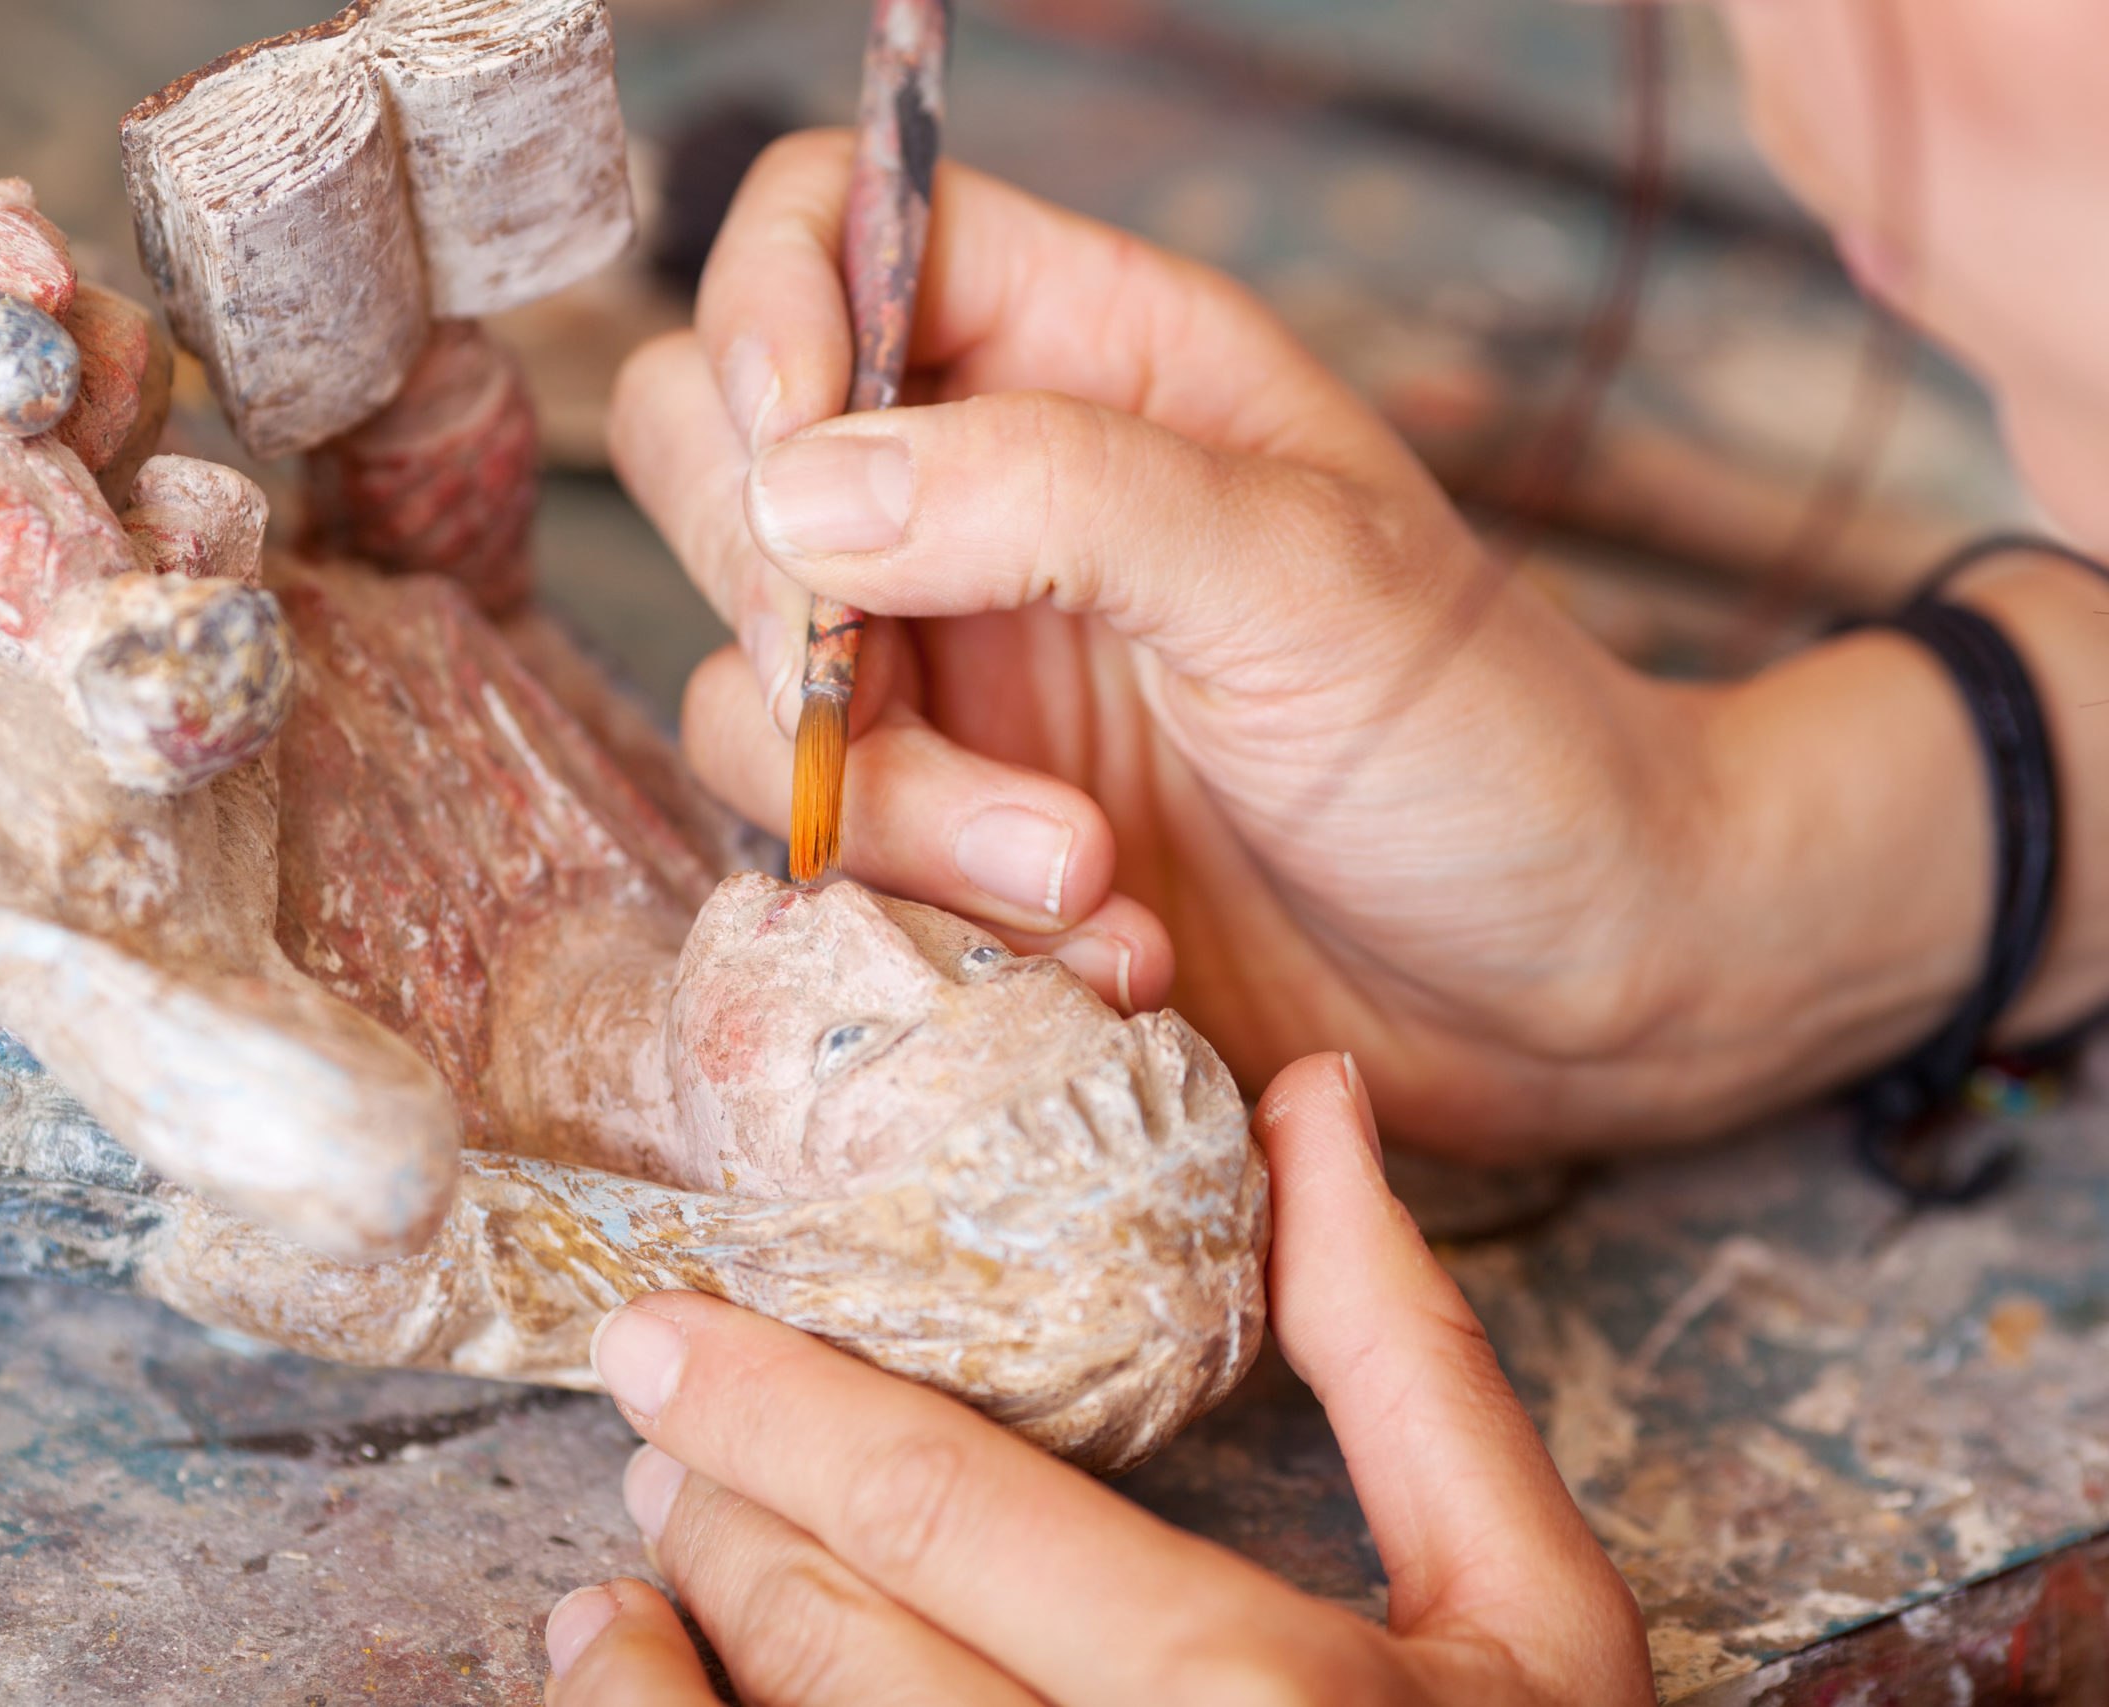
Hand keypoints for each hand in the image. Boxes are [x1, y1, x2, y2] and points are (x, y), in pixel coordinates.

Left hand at [538, 1053, 1654, 1705]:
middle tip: (661, 1430)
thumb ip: (1407, 1363)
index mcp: (1263, 1705)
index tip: (661, 1332)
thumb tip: (1312, 1100)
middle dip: (722, 1515)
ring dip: (669, 1660)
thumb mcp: (1532, 1603)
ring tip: (642, 1570)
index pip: (944, 1514)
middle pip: (837, 1644)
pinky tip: (650, 1691)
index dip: (771, 1408)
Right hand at [610, 132, 2013, 1153]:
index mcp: (1082, 357)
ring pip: (748, 692)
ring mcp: (950, 677)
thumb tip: (793, 487)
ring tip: (1084, 877)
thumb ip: (1047, 493)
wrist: (1564, 985)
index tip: (791, 458)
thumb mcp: (1295, 574)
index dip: (768, 311)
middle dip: (774, 603)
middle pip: (719, 460)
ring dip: (880, 806)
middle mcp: (982, 503)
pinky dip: (922, 913)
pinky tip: (1097, 953)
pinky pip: (820, 854)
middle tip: (879, 698)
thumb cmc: (1481, 738)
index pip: (832, 228)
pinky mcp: (945, 840)